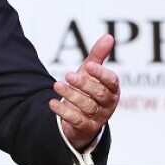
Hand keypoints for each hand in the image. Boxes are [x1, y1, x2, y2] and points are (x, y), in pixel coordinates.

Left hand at [50, 34, 120, 149]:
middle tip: (68, 75)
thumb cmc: (88, 90)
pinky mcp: (86, 128)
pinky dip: (63, 112)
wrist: (80, 117)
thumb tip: (109, 37)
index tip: (88, 66)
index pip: (111, 81)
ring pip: (87, 106)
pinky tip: (52, 103)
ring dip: (71, 95)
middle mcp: (108, 104)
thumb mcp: (91, 73)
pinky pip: (76, 120)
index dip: (101, 74)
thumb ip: (99, 56)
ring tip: (57, 85)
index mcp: (112, 89)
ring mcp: (98, 117)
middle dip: (84, 84)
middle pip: (99, 94)